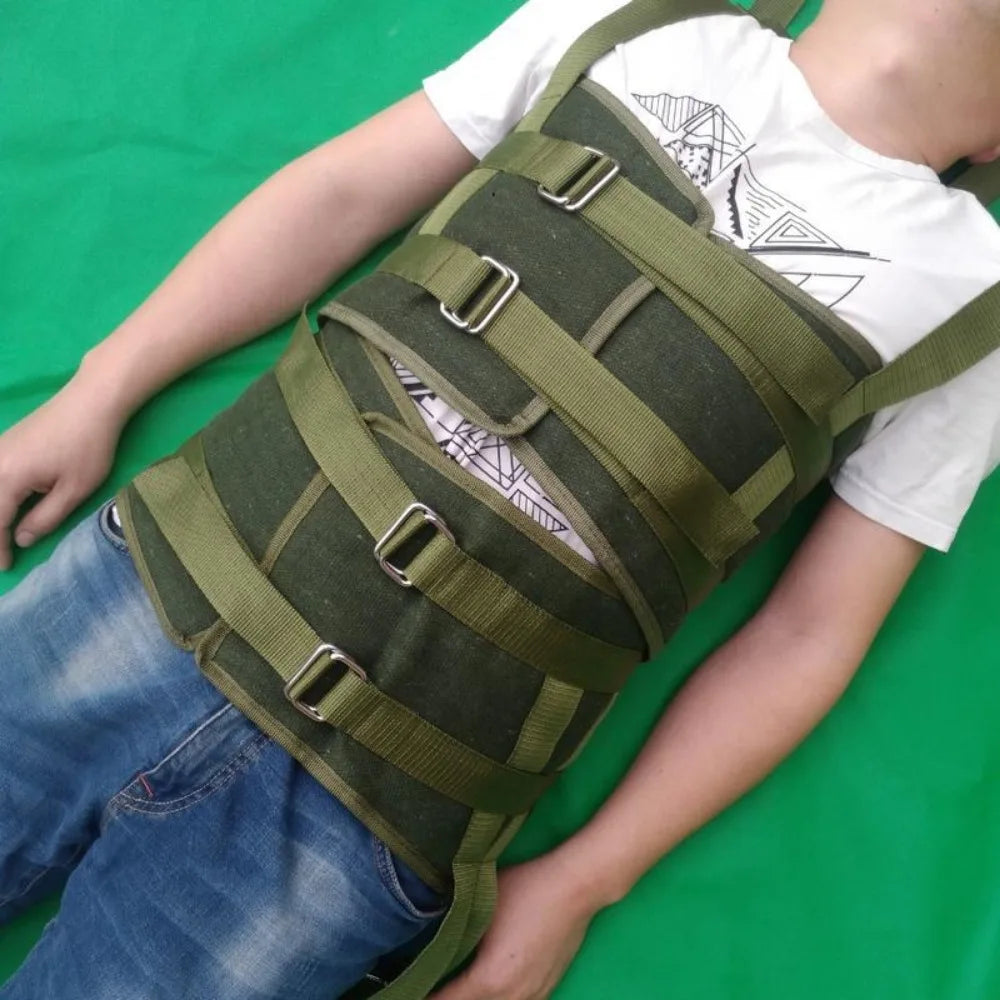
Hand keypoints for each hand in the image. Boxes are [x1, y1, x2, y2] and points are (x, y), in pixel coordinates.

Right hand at [0, 373, 124, 568]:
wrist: (91, 401)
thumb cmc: (88, 447)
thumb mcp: (74, 490)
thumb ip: (45, 519)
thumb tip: (21, 539)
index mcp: (6, 478)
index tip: (5, 567)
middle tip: (2, 554)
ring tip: (3, 534)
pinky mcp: (3, 444)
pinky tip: (5, 508)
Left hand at [429, 849, 605, 999]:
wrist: (576, 886)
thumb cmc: (526, 888)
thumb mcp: (481, 903)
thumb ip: (455, 926)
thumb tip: (428, 935)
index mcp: (489, 979)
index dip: (422, 997)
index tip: (406, 991)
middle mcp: (512, 997)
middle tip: (429, 988)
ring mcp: (534, 996)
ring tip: (456, 987)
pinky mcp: (547, 989)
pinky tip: (488, 989)